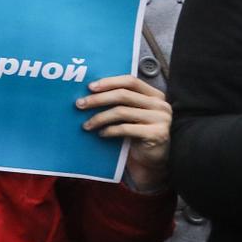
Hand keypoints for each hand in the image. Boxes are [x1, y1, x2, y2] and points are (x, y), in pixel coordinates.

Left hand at [77, 75, 171, 191]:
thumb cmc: (138, 134)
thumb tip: (89, 92)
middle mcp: (160, 105)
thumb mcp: (132, 114)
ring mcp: (161, 119)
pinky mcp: (157, 134)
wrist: (152, 160)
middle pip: (123, 95)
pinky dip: (109, 130)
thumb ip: (120, 102)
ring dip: (99, 117)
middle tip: (80, 104)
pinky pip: (126, 129)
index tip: (90, 87)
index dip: (109, 82)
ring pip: (122, 112)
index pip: (130, 81)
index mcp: (155, 95)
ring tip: (86, 124)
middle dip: (98, 99)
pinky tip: (101, 134)